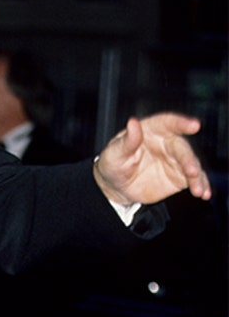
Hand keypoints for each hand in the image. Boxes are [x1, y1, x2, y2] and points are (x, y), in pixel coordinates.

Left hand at [94, 113, 210, 204]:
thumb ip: (126, 140)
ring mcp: (176, 160)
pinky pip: (195, 179)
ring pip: (192, 164)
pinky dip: (201, 185)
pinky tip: (203, 193)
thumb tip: (133, 123)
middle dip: (189, 159)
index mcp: (151, 130)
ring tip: (198, 189)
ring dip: (198, 176)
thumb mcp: (114, 153)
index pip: (168, 123)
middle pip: (182, 148)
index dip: (181, 123)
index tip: (194, 125)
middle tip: (192, 171)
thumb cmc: (113, 163)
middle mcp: (167, 143)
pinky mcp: (180, 176)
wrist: (116, 186)